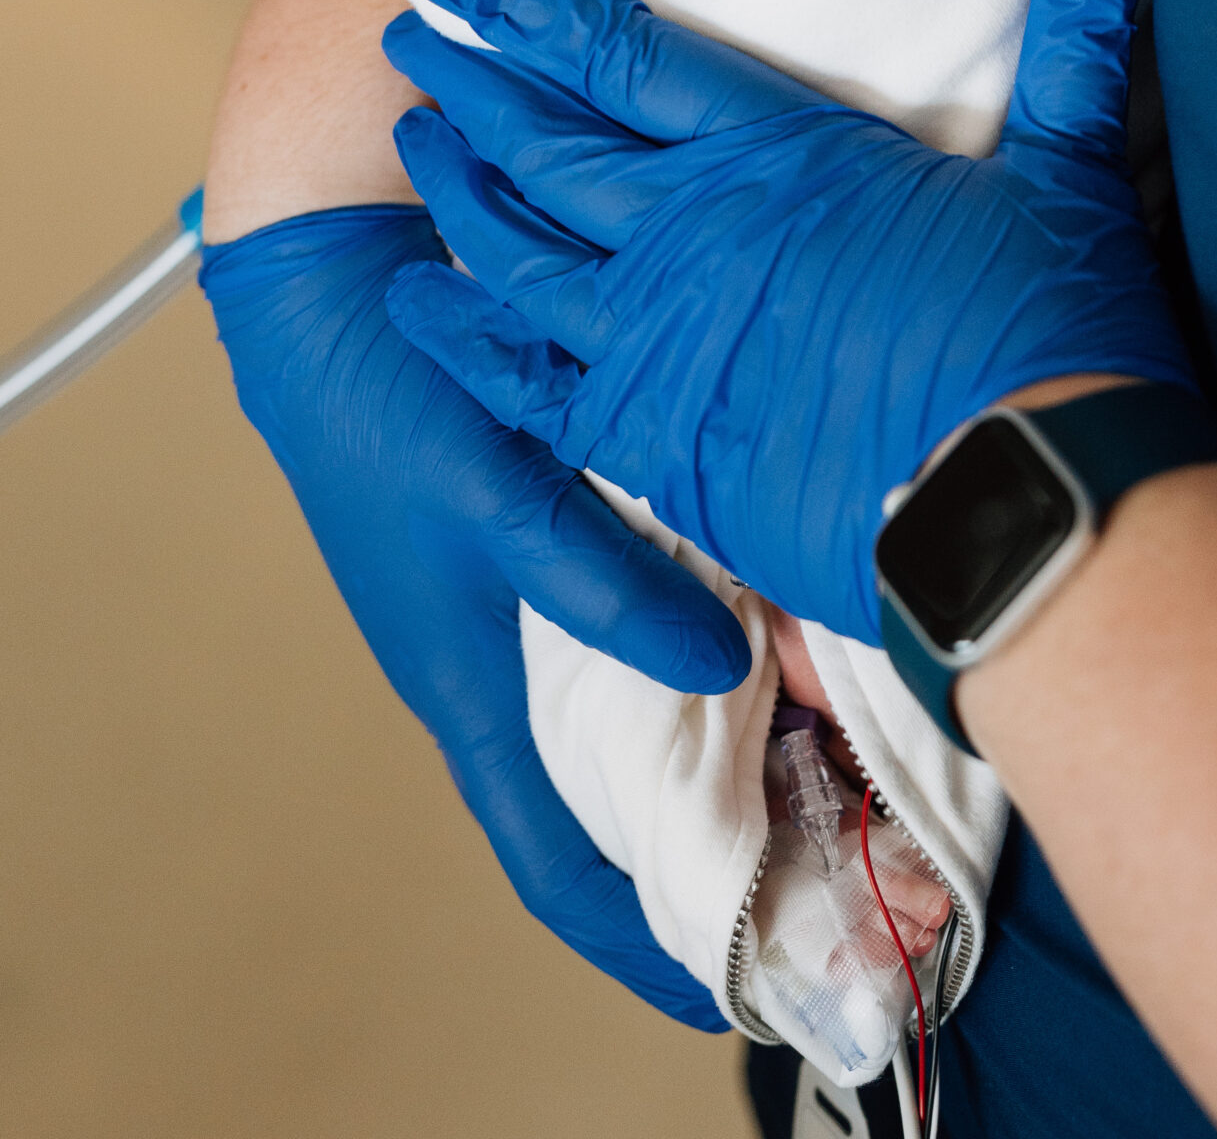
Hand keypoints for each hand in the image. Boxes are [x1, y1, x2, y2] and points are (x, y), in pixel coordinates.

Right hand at [200, 204, 748, 1029]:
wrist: (333, 285)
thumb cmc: (389, 404)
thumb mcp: (498, 496)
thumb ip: (603, 586)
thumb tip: (725, 669)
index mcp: (467, 690)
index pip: (556, 864)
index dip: (637, 939)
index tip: (730, 988)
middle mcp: (499, 663)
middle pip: (610, 795)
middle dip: (708, 836)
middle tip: (823, 851)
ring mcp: (523, 599)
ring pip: (634, 705)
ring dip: (718, 735)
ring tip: (826, 746)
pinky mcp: (545, 531)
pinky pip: (635, 616)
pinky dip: (704, 633)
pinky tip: (775, 609)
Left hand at [381, 0, 1193, 643]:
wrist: (1028, 509)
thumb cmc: (1052, 335)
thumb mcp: (1070, 168)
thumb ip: (1075, 31)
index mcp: (778, 153)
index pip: (615, 46)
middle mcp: (693, 233)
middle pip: (543, 138)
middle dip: (468, 79)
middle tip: (410, 39)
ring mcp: (661, 341)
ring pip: (518, 247)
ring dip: (459, 187)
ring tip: (415, 140)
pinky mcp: (657, 443)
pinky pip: (525, 382)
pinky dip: (465, 336)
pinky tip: (421, 302)